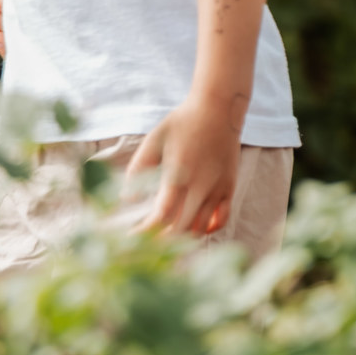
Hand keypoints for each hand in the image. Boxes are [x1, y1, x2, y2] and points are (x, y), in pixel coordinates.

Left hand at [127, 92, 245, 236]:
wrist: (218, 109)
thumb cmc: (181, 123)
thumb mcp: (153, 140)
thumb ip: (138, 169)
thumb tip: (126, 197)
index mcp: (178, 175)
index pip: (162, 216)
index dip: (146, 232)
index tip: (132, 238)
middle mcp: (200, 187)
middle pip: (181, 229)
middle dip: (161, 242)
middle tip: (145, 245)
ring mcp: (218, 190)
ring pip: (200, 228)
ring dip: (181, 237)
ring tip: (164, 238)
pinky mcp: (229, 188)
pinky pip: (221, 220)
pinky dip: (207, 230)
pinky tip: (192, 226)